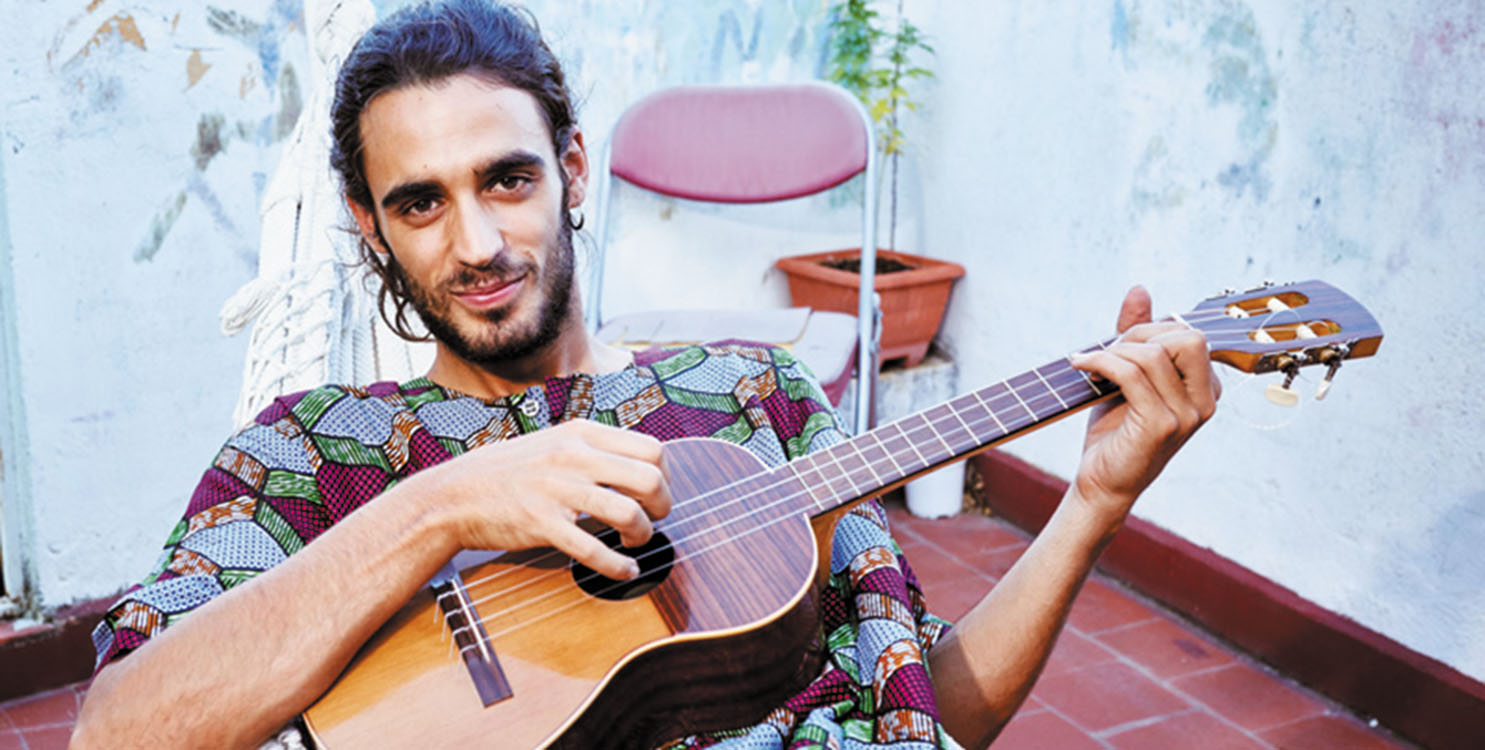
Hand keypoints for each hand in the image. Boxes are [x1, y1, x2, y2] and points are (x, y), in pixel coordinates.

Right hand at [418, 420, 671, 579]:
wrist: (455, 495)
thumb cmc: (508, 473)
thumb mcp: (555, 443)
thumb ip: (595, 450)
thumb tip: (642, 467)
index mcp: (581, 434)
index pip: (652, 448)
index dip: (665, 476)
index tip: (655, 494)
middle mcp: (574, 457)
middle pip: (650, 479)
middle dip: (663, 506)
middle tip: (654, 520)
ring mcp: (558, 490)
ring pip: (629, 514)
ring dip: (643, 536)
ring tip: (635, 543)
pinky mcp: (543, 524)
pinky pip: (595, 549)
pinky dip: (618, 566)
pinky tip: (625, 571)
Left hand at [1067, 286, 1219, 524]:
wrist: (1101, 482)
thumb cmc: (1116, 431)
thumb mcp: (1128, 376)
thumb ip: (1137, 335)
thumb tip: (1140, 289)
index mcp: (1205, 389)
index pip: (1190, 335)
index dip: (1150, 330)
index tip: (1118, 345)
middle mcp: (1205, 403)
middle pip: (1186, 337)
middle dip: (1140, 334)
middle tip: (1107, 352)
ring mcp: (1187, 416)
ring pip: (1153, 354)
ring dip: (1113, 351)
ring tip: (1089, 362)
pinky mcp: (1160, 425)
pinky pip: (1131, 374)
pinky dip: (1100, 362)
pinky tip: (1079, 365)